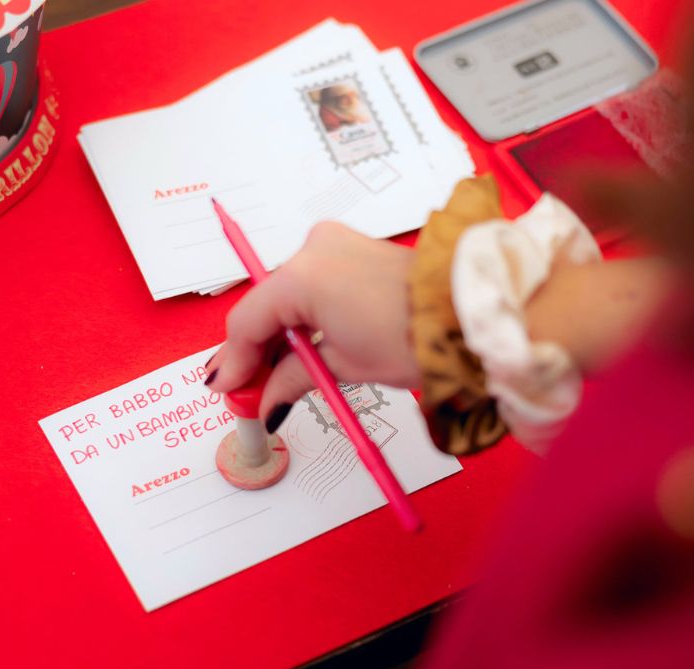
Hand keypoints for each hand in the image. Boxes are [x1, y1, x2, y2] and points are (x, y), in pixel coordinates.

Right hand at [206, 222, 420, 420]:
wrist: (464, 315)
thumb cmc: (413, 337)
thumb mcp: (344, 366)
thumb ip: (292, 378)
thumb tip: (268, 400)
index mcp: (302, 276)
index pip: (248, 322)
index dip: (235, 361)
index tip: (228, 389)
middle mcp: (312, 250)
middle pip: (265, 306)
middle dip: (254, 350)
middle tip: (247, 390)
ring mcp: (333, 244)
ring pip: (286, 296)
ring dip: (278, 334)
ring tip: (273, 377)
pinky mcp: (352, 248)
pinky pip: (310, 284)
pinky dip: (301, 315)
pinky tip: (297, 349)